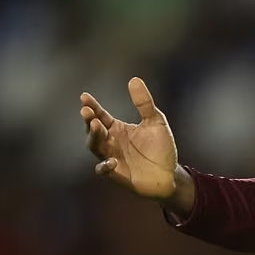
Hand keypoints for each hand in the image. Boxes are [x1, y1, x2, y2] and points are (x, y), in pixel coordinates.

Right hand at [80, 78, 187, 207]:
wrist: (170, 174)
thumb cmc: (161, 148)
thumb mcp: (156, 122)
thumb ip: (144, 103)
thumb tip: (134, 79)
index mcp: (117, 129)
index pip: (100, 115)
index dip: (92, 106)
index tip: (84, 96)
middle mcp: (111, 143)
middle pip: (93, 130)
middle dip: (89, 121)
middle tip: (87, 112)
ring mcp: (112, 158)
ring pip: (95, 147)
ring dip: (94, 137)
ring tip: (97, 126)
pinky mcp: (117, 175)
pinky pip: (104, 171)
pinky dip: (104, 166)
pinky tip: (111, 160)